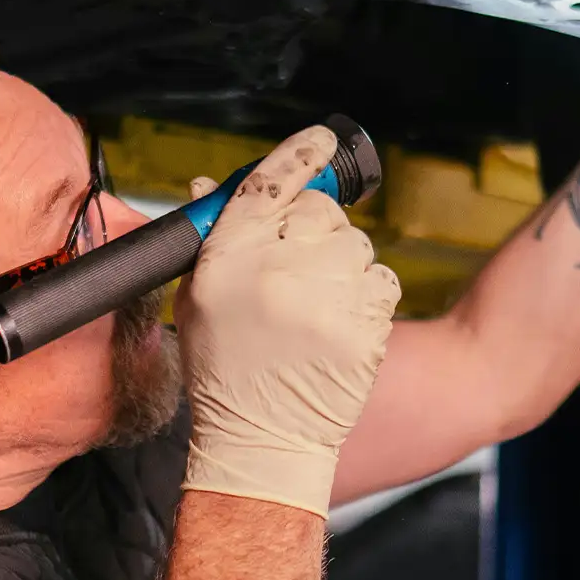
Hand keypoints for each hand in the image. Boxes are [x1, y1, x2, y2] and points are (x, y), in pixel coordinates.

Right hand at [175, 125, 401, 517]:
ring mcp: (324, 299)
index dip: (299, 154)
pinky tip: (343, 322)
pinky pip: (382, 280)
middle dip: (319, 229)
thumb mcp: (198, 301)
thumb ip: (215, 240)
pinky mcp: (364, 325)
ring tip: (321, 304)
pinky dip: (369, 295)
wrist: (262, 439)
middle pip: (320, 211)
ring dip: (345, 265)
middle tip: (306, 264)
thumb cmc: (225, 371)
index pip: (268, 182)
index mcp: (228, 259)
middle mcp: (276, 271)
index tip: (320, 140)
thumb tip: (211, 187)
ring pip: (357, 245)